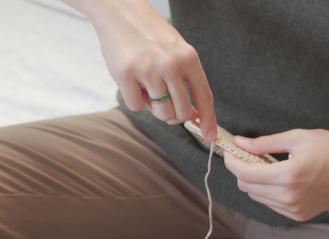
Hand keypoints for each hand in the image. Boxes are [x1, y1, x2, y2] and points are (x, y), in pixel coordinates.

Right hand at [83, 0, 215, 140]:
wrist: (119, 11)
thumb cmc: (149, 34)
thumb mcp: (176, 51)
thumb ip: (187, 80)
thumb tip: (195, 115)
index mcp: (189, 58)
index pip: (204, 96)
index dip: (208, 120)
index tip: (209, 136)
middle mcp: (171, 64)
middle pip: (181, 112)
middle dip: (174, 115)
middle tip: (164, 103)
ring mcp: (148, 70)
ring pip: (160, 113)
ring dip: (154, 108)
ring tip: (147, 87)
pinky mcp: (126, 75)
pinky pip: (136, 107)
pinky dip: (134, 99)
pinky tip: (131, 80)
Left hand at [223, 129, 328, 220]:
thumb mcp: (298, 138)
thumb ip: (265, 143)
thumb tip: (239, 143)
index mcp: (288, 176)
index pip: (245, 173)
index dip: (232, 161)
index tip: (229, 150)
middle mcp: (289, 197)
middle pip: (247, 187)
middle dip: (241, 170)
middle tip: (247, 154)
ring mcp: (294, 209)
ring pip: (256, 197)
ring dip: (254, 181)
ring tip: (266, 165)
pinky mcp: (298, 215)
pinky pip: (270, 204)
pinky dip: (267, 191)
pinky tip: (278, 178)